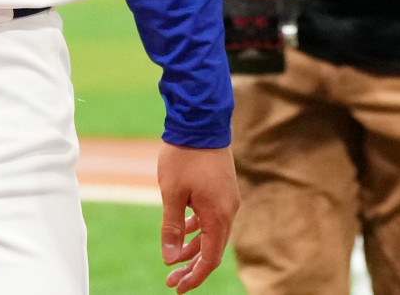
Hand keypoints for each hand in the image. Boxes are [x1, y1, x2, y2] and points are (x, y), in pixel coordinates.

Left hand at [156, 142, 238, 292]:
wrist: (200, 120)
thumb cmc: (184, 156)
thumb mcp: (172, 194)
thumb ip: (172, 228)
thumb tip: (171, 258)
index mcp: (218, 215)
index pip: (210, 258)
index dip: (195, 276)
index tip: (178, 287)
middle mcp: (228, 210)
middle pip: (213, 249)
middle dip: (192, 266)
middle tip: (171, 279)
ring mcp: (227, 199)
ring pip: (212, 233)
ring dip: (194, 248)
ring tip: (173, 258)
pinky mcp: (223, 189)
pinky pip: (212, 218)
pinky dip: (198, 228)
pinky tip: (183, 229)